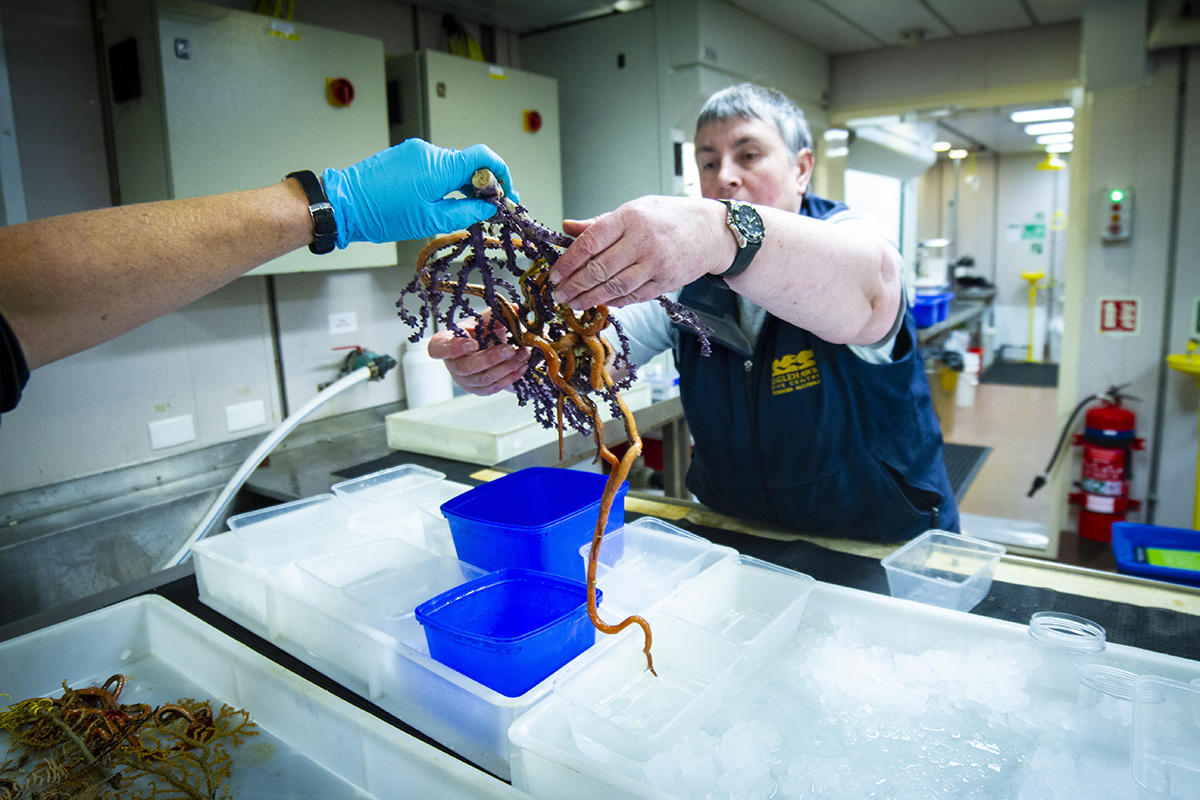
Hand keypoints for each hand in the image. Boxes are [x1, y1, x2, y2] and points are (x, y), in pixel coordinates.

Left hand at [322, 139, 518, 246]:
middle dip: (484, 185)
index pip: (484, 158)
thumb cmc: (381, 214)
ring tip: (466, 209)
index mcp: (439, 166)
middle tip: (491, 210)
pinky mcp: (404, 156)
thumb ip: (466, 212)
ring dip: (464, 185)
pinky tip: (443, 200)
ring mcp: (415, 152)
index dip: (502, 175)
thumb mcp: (430, 221)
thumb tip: (489, 209)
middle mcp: (429, 152)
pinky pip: (436, 166)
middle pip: (470, 163)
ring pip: (453, 166)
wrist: (343, 204)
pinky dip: (446, 181)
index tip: (507, 195)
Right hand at [427, 314, 530, 395]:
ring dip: (507, 367)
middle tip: (510, 349)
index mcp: (445, 343)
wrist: (488, 348)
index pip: (438, 349)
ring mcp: (465, 380)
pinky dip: (511, 376)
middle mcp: (452, 364)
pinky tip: (522, 365)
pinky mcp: (479, 390)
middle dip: (490, 359)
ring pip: (484, 379)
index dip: (453, 348)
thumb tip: (515, 309)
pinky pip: (495, 387)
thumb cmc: (480, 333)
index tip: (473, 343)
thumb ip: (497, 314)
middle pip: (466, 367)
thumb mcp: (485, 320)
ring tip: (524, 354)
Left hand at [548, 196, 731, 309]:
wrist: (712, 231)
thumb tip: (567, 227)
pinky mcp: (666, 282)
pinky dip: (615, 301)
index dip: (568, 262)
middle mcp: (642, 241)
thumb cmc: (669, 217)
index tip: (555, 274)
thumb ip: (600, 222)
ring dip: (590, 298)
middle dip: (575, 285)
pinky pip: (634, 297)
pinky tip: (600, 303)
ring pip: (615, 287)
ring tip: (573, 304)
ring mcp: (656, 264)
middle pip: (600, 269)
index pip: (590, 242)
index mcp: (630, 218)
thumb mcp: (634, 209)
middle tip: (559, 294)